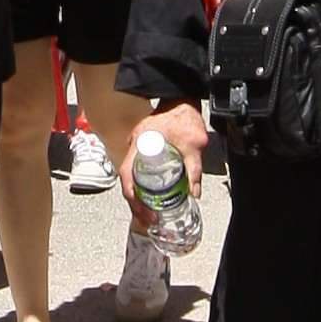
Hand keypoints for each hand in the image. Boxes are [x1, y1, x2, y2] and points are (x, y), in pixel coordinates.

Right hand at [119, 103, 207, 218]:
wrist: (182, 101)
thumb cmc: (185, 118)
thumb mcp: (194, 144)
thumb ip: (194, 168)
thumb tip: (194, 194)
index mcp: (141, 142)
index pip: (126, 173)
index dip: (132, 195)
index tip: (143, 211)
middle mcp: (134, 145)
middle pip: (127, 180)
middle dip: (135, 204)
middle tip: (148, 220)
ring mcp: (137, 147)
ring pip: (130, 177)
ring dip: (137, 197)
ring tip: (148, 216)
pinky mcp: (143, 150)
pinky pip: (136, 172)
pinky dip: (140, 187)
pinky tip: (149, 199)